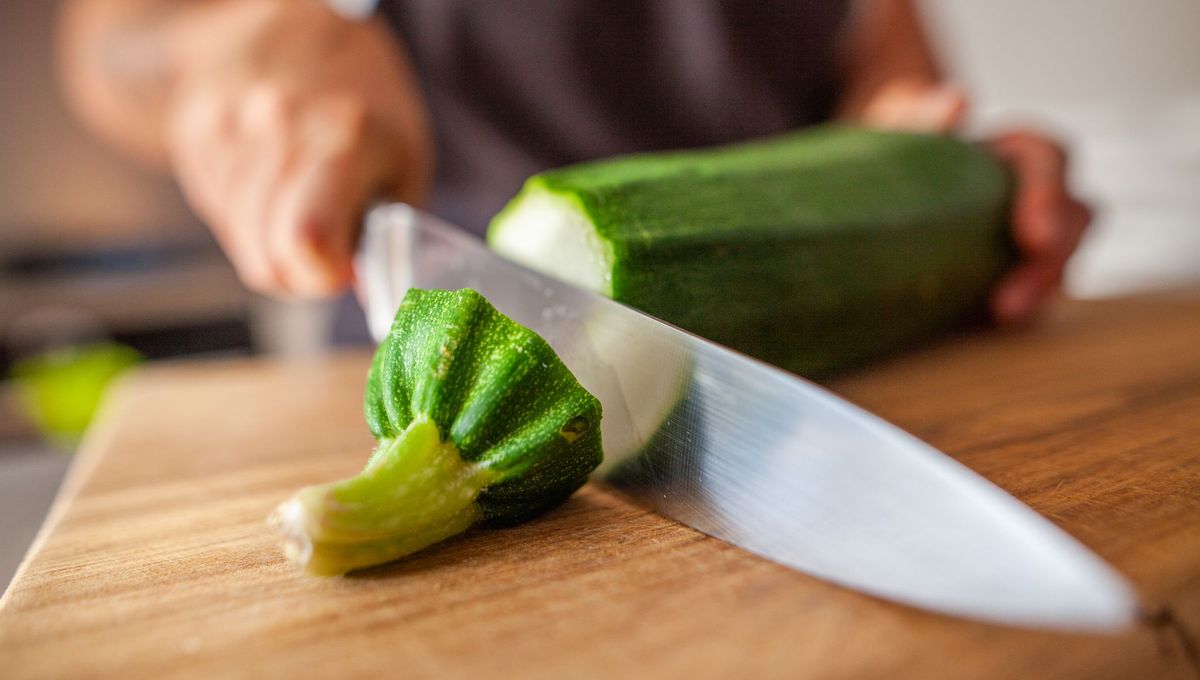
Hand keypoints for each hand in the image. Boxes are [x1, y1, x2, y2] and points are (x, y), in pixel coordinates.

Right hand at [164, 0, 430, 296]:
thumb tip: (364, 292)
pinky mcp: (193, 131)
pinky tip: (270, 181)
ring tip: (300, 202)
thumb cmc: (365, 100)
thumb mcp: (405, 159)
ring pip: (240, 242)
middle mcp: (278, 127)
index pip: (307, 241)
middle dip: (301, 271)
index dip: (324, 276)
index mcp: (344, 137)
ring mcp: (227, 126)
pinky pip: (217, 213)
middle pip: (267, 257)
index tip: (344, 269)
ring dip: (272, 243)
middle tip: (328, 246)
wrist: (294, 22)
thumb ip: (389, 233)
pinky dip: (245, 217)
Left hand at [854, 83, 1090, 323]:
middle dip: (1052, 259)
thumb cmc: (898, 142)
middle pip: (1074, 220)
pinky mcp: (1011, 275)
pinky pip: (1031, 294)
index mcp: (1017, 151)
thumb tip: (958, 102)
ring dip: (1037, 291)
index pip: (1051, 160)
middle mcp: (1036, 194)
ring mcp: (1029, 239)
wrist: (879, 180)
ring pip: (1061, 262)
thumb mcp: (898, 119)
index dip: (1048, 196)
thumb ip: (922, 110)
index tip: (1033, 235)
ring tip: (1002, 312)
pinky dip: (1017, 308)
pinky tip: (982, 323)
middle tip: (1015, 295)